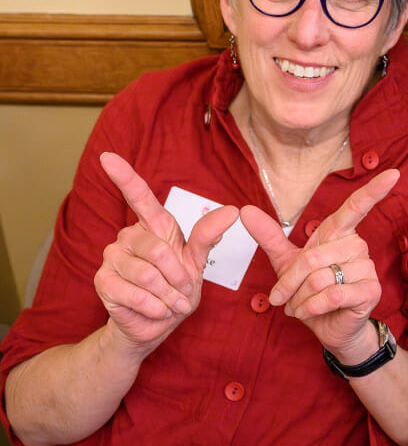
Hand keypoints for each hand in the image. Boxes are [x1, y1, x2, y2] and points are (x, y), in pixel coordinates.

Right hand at [95, 152, 238, 351]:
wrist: (156, 324)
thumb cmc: (177, 289)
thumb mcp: (198, 262)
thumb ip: (209, 235)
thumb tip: (233, 210)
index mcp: (154, 226)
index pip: (139, 196)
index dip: (124, 176)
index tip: (107, 156)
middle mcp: (129, 236)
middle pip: (159, 251)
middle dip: (179, 278)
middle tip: (183, 291)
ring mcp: (112, 257)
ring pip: (147, 274)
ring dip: (168, 295)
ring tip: (170, 302)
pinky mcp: (103, 281)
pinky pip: (135, 294)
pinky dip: (154, 307)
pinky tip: (156, 310)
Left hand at [239, 168, 399, 360]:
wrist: (328, 328)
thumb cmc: (311, 292)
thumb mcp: (286, 262)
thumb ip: (269, 236)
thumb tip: (245, 210)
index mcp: (339, 234)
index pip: (357, 207)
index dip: (375, 190)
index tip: (394, 173)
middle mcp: (357, 246)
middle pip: (311, 258)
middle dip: (290, 283)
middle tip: (286, 297)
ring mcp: (366, 269)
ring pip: (319, 279)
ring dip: (300, 299)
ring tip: (302, 306)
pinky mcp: (370, 292)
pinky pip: (331, 295)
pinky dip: (312, 307)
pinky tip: (312, 312)